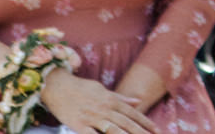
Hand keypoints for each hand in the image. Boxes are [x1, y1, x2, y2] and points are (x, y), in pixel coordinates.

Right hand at [40, 69, 158, 133]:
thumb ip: (120, 97)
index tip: (156, 129)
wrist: (57, 86)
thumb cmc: (81, 88)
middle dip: (140, 132)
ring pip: (113, 129)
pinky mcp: (78, 124)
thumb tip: (138, 100)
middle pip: (126, 122)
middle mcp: (104, 108)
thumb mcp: (103, 90)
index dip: (145, 122)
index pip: (132, 113)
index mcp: (111, 100)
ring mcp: (92, 116)